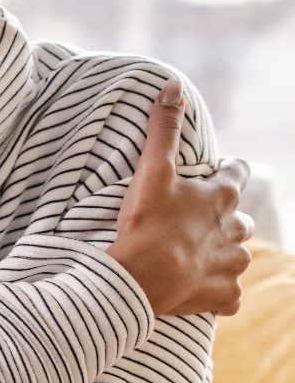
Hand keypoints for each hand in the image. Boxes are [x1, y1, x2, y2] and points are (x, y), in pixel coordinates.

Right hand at [107, 80, 253, 315]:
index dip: (226, 171)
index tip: (210, 174)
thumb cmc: (148, 222)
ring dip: (221, 256)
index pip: (238, 173)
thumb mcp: (152, 170)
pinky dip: (218, 294)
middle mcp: (236, 230)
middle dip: (222, 219)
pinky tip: (201, 291)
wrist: (143, 276)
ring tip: (192, 257)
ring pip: (237, 257)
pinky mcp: (223, 296)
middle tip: (191, 222)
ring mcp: (232, 265)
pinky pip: (230, 297)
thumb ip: (163, 129)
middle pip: (240, 219)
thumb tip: (173, 86)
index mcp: (222, 197)